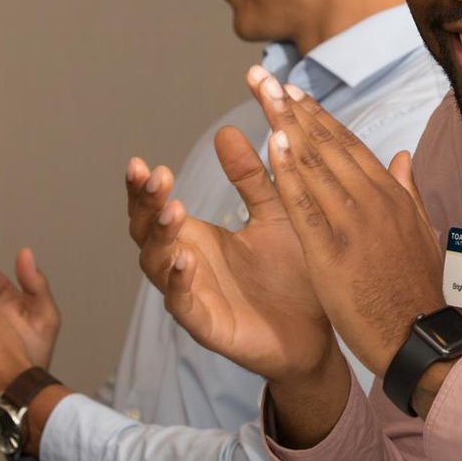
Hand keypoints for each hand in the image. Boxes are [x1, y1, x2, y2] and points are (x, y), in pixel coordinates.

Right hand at [125, 120, 338, 385]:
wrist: (320, 331)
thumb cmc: (293, 273)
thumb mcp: (273, 215)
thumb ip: (251, 178)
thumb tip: (225, 129)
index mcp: (197, 237)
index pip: (155, 208)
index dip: (144, 187)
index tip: (141, 162)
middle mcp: (186, 264)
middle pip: (145, 232)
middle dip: (144, 204)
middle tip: (154, 176)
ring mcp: (193, 296)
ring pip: (157, 266)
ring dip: (160, 238)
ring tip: (172, 210)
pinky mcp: (208, 326)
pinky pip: (184, 305)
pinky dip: (179, 283)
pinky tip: (185, 261)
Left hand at [246, 66, 444, 375]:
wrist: (420, 337)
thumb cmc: (417, 291)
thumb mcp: (420, 233)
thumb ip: (406, 191)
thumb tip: (402, 156)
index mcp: (392, 196)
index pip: (349, 145)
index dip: (318, 116)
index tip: (294, 91)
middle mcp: (374, 200)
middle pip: (327, 144)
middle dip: (294, 108)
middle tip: (266, 78)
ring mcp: (353, 223)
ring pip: (315, 164)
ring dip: (286, 125)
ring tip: (264, 94)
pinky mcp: (333, 251)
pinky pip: (305, 204)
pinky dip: (288, 171)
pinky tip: (271, 144)